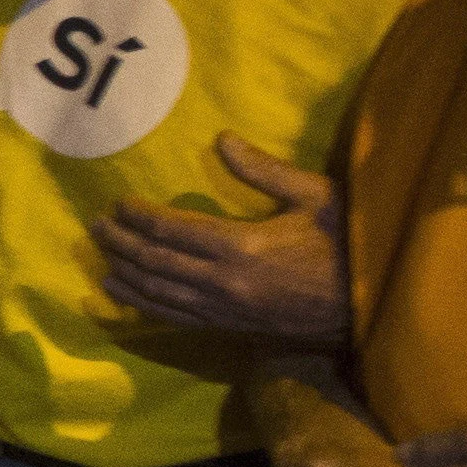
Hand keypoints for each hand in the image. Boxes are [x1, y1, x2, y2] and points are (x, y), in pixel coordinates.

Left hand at [92, 135, 346, 340]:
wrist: (372, 305)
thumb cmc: (348, 243)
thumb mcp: (315, 196)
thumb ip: (264, 171)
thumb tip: (222, 139)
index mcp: (244, 246)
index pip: (174, 230)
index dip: (140, 217)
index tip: (118, 203)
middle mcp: (226, 282)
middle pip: (157, 262)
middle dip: (122, 244)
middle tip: (94, 227)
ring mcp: (226, 309)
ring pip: (160, 294)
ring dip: (126, 275)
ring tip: (100, 258)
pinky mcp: (230, 327)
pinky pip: (177, 317)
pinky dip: (145, 306)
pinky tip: (123, 296)